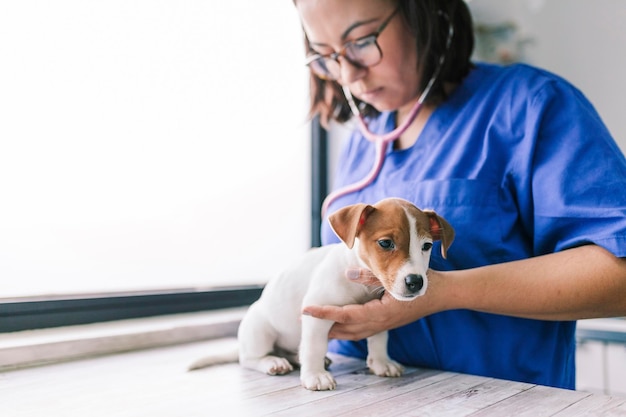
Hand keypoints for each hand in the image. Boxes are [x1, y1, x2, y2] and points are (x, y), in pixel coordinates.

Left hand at [302, 268, 434, 339]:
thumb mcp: (396, 276)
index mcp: (380, 312)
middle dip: (324, 325)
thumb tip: (347, 274)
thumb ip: (370, 276)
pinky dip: (348, 328)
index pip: (344, 316)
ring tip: (317, 322)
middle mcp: (380, 322)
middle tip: (303, 318)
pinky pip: (363, 331)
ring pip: (353, 332)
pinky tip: (341, 322)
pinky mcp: (388, 323)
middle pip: (345, 329)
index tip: (305, 310)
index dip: (324, 313)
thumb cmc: (423, 282)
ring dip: (335, 329)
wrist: (444, 294)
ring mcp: (385, 325)